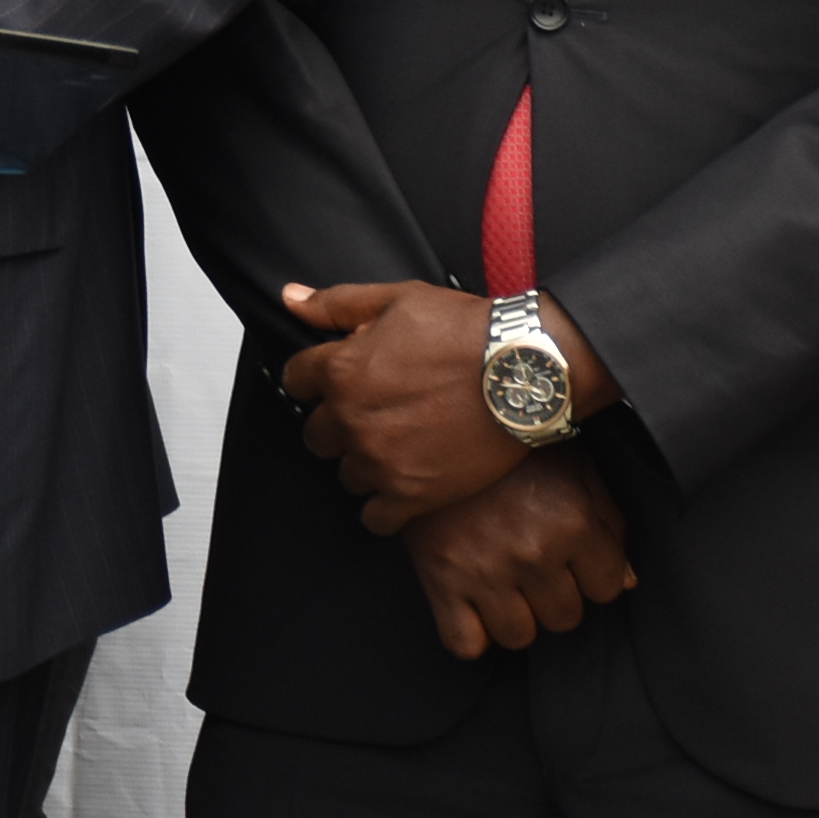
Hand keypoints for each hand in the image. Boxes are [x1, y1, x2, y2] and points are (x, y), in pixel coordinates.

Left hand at [280, 279, 612, 533]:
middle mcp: (352, 419)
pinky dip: (385, 507)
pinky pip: (375, 517)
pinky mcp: (411, 495)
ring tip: (400, 446)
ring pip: (346, 474)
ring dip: (365, 463)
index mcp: (342, 370)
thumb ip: (337, 304)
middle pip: (317, 434)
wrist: (526, 371)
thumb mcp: (399, 299)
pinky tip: (405, 486)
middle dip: (339, 424)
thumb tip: (292, 299)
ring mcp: (380, 461)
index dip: (316, 379)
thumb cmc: (468, 332)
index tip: (336, 383)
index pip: (296, 382)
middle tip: (376, 414)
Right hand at [398, 448, 635, 658]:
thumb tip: (627, 580)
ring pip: (519, 637)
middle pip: (565, 618)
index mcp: (573, 521)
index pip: (607, 589)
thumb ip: (608, 521)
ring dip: (515, 616)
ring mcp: (485, 570)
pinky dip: (470, 633)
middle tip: (533, 566)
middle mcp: (534, 552)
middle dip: (555, 596)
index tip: (572, 559)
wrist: (438, 425)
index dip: (592, 575)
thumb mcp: (575, 465)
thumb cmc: (513, 444)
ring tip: (503, 584)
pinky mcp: (441, 580)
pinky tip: (472, 606)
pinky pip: (465, 644)